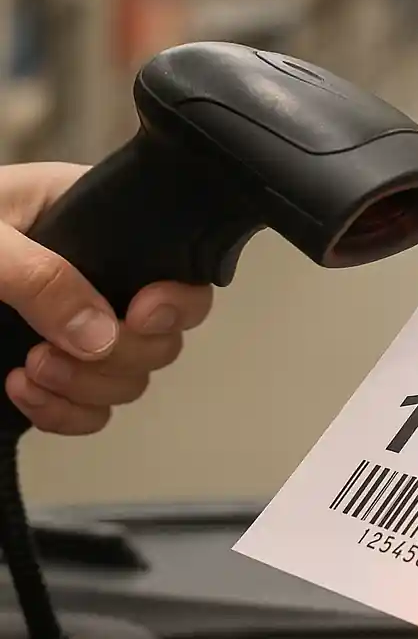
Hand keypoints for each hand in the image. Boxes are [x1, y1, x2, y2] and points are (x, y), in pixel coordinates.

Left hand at [0, 162, 212, 433]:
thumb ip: (40, 277)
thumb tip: (99, 332)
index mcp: (92, 224)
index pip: (175, 266)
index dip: (175, 300)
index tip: (140, 313)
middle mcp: (95, 278)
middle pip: (162, 336)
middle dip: (118, 356)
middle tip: (58, 350)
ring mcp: (73, 329)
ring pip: (130, 378)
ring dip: (87, 388)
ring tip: (29, 371)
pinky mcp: (49, 370)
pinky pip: (93, 410)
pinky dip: (66, 414)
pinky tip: (21, 392)